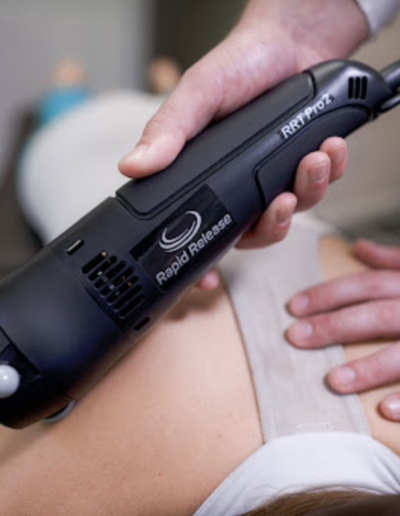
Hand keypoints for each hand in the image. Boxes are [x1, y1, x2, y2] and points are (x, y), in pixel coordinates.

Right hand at [119, 0, 366, 287]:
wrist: (286, 43)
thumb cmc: (237, 67)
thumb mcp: (197, 96)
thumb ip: (169, 132)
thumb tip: (133, 166)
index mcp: (207, 178)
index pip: (200, 229)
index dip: (202, 262)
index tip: (206, 283)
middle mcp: (240, 186)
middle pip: (254, 234)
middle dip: (271, 225)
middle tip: (277, 200)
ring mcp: (273, 178)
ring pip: (290, 213)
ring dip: (304, 193)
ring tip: (310, 161)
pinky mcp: (304, 166)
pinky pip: (321, 186)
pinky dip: (328, 172)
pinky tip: (326, 150)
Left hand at [286, 240, 399, 421]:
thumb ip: (396, 259)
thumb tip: (359, 248)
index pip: (365, 285)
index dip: (328, 294)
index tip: (294, 306)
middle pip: (376, 314)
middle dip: (334, 325)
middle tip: (295, 338)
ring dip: (369, 366)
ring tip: (333, 381)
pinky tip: (384, 410)